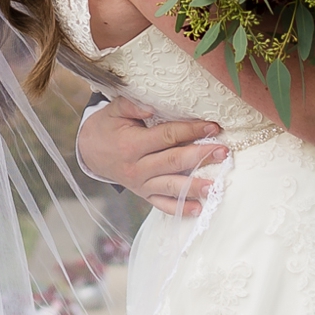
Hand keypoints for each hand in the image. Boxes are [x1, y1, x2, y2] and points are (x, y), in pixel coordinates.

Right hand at [76, 92, 229, 213]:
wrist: (90, 152)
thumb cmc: (108, 127)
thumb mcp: (113, 110)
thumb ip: (131, 105)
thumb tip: (151, 108)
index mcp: (131, 145)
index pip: (166, 137)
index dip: (190, 130)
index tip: (212, 126)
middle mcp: (137, 168)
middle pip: (173, 162)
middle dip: (200, 156)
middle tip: (223, 152)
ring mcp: (140, 185)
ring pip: (171, 187)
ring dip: (195, 186)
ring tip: (216, 186)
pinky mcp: (143, 195)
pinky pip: (162, 205)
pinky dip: (180, 208)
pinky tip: (198, 209)